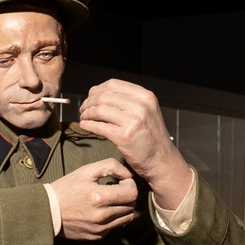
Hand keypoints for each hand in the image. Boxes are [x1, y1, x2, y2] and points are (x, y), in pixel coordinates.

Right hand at [51, 159, 137, 239]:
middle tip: (114, 189)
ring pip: (127, 217)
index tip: (121, 181)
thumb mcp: (85, 171)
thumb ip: (110, 166)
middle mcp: (102, 215)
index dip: (130, 184)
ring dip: (122, 207)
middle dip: (126, 195)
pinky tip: (100, 210)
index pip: (132, 192)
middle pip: (131, 205)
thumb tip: (128, 174)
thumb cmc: (65, 188)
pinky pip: (115, 226)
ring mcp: (100, 228)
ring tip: (108, 200)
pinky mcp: (97, 235)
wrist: (47, 211)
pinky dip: (113, 217)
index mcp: (100, 197)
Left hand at [78, 79, 191, 207]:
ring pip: (99, 110)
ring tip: (84, 118)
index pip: (113, 84)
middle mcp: (141, 106)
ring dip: (86, 114)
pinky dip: (88, 125)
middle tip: (83, 109)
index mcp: (145, 96)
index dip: (96, 90)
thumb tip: (99, 93)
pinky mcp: (125, 136)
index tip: (90, 97)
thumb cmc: (150, 137)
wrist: (162, 160)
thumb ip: (128, 101)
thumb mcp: (146, 111)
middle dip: (88, 102)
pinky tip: (84, 126)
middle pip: (104, 96)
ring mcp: (134, 121)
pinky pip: (99, 126)